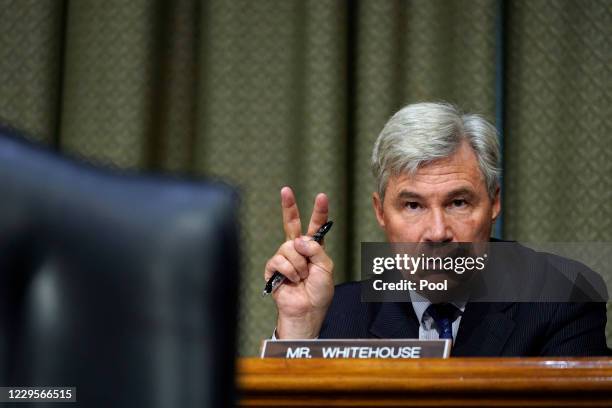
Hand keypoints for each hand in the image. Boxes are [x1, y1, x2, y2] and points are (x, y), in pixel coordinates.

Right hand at [264, 186, 333, 338]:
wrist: (306, 312)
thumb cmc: (319, 293)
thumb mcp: (326, 268)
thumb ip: (317, 250)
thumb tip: (298, 241)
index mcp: (313, 248)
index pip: (315, 226)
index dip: (319, 211)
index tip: (322, 196)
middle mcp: (297, 249)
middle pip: (291, 224)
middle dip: (288, 206)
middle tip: (286, 190)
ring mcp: (285, 258)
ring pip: (289, 247)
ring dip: (299, 264)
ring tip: (302, 277)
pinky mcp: (273, 268)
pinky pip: (280, 260)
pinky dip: (289, 271)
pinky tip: (291, 281)